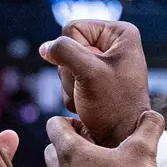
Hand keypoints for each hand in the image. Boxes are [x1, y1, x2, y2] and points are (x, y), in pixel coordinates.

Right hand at [39, 20, 150, 145]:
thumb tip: (46, 48)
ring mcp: (102, 62)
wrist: (119, 138)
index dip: (72, 52)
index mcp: (120, 33)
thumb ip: (64, 51)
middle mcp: (113, 44)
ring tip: (89, 98)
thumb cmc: (113, 107)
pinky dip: (72, 95)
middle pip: (67, 47)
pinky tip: (87, 104)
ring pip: (64, 65)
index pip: (72, 28)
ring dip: (70, 85)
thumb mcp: (88, 73)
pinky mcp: (93, 79)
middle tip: (89, 89)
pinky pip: (67, 80)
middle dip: (71, 72)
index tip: (91, 73)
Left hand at [44, 111, 163, 166]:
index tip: (92, 128)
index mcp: (69, 151)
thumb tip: (152, 115)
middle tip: (96, 146)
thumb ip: (149, 127)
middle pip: (52, 148)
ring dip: (76, 166)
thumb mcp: (143, 152)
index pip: (53, 124)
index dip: (70, 120)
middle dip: (70, 143)